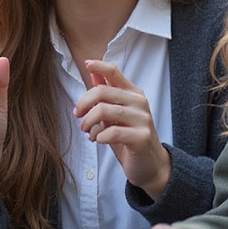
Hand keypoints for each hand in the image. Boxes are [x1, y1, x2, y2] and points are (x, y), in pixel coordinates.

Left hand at [74, 60, 170, 198]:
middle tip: (77, 116)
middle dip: (83, 104)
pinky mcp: (142, 137)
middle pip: (102, 91)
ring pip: (104, 111)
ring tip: (86, 131)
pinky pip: (112, 132)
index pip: (115, 72)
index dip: (99, 65)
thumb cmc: (129, 138)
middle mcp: (139, 102)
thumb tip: (93, 72)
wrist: (150, 165)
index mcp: (132, 93)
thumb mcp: (115, 113)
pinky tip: (98, 140)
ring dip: (88, 122)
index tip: (86, 63)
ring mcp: (143, 119)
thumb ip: (106, 93)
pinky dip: (98, 136)